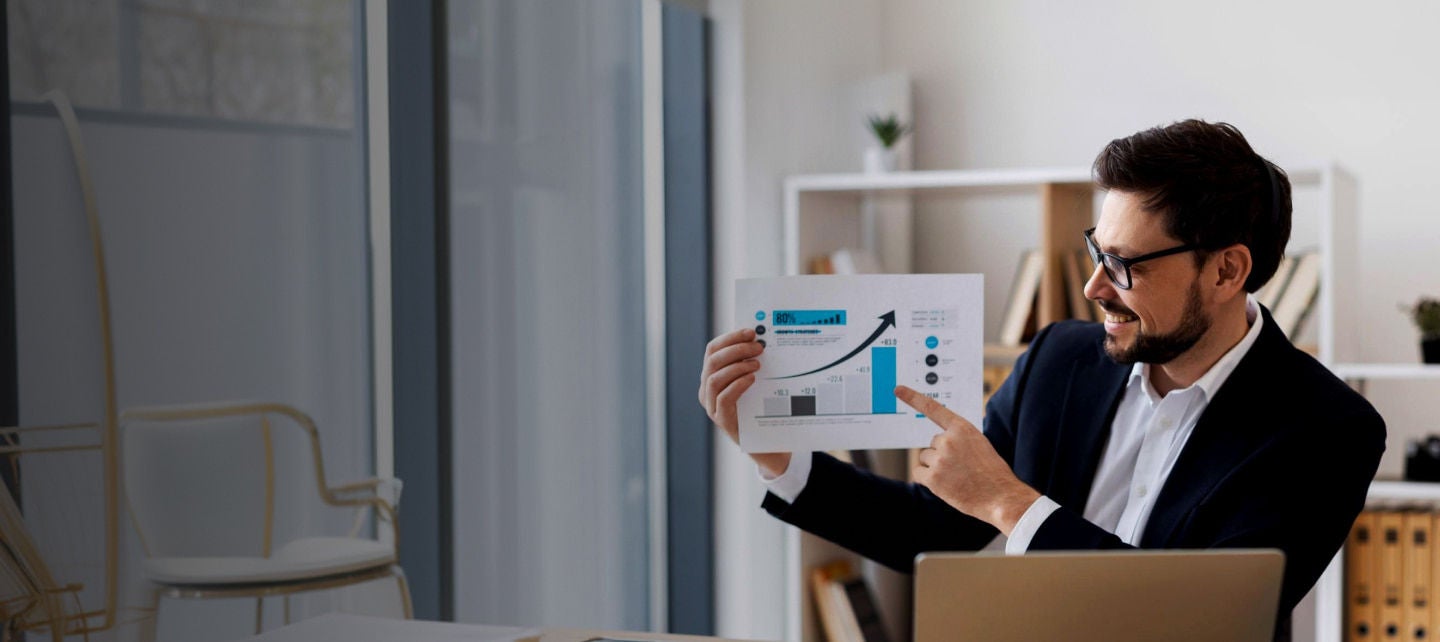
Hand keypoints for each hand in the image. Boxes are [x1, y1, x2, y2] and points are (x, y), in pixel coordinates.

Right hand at [699, 328, 790, 475]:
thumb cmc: (762, 407)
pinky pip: (723, 398)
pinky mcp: (721, 420)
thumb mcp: (756, 381)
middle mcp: (707, 389)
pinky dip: (737, 384)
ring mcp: (712, 406)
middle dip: (736, 349)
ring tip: (757, 364)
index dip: (730, 337)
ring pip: (714, 378)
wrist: (768, 442)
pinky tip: (752, 379)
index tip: (751, 332)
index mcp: (712, 375)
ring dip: (737, 366)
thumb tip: (762, 338)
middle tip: (759, 347)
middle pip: (713, 360)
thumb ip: (752, 362)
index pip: (713, 349)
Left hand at [896, 385, 1039, 534]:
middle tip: (961, 467)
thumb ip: (959, 438)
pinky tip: (945, 485)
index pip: (934, 409)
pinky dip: (927, 479)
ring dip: (935, 467)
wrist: (1000, 497)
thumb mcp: (979, 444)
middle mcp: (948, 440)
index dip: (913, 398)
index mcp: (962, 428)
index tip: (898, 389)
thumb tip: (938, 441)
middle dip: (942, 454)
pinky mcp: (932, 477)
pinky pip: (918, 472)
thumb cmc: (992, 473)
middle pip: (932, 443)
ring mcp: (940, 459)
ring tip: (956, 477)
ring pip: (925, 458)